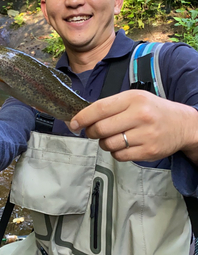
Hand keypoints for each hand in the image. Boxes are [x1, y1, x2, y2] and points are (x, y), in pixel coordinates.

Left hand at [69, 90, 197, 162]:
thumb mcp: (134, 99)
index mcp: (133, 98)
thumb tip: (83, 118)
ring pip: (109, 144)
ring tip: (112, 138)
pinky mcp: (148, 151)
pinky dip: (116, 152)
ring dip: (104, 143)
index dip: (82, 117)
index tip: (73, 123)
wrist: (182, 124)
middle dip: (91, 132)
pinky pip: (120, 156)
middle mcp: (140, 115)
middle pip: (101, 129)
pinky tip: (123, 145)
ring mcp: (145, 134)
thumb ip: (111, 106)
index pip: (100, 108)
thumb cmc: (153, 110)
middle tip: (92, 132)